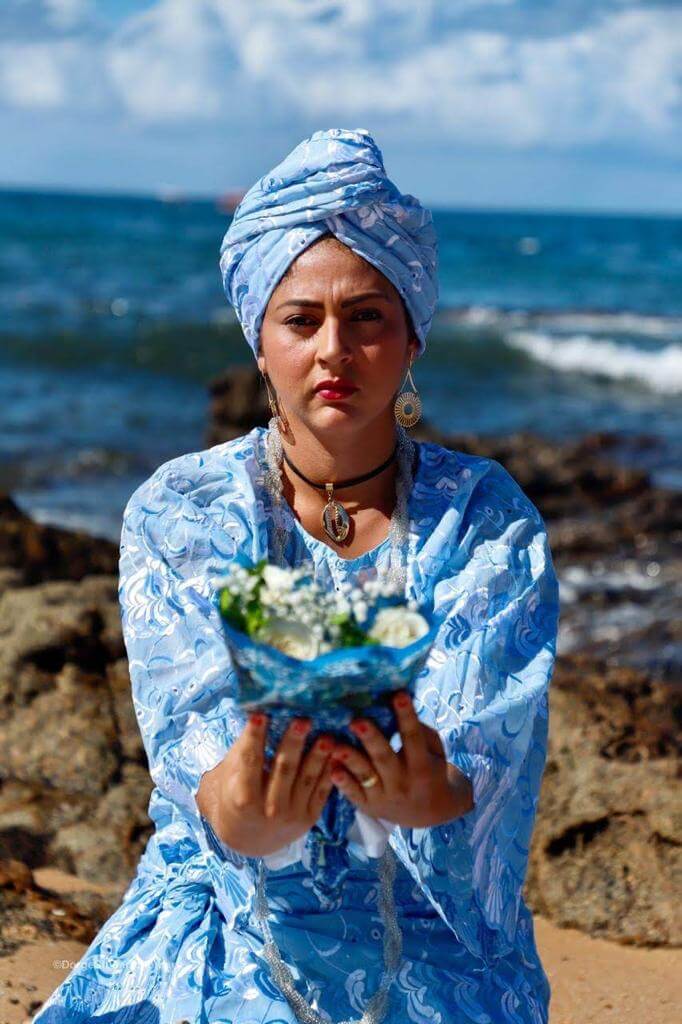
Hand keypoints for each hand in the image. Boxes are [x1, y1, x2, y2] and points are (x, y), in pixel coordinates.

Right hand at [196, 713, 337, 856]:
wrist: (249, 839)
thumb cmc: (236, 796)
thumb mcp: (232, 776)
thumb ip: (245, 749)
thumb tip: (256, 711)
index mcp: (244, 797)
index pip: (250, 761)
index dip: (255, 737)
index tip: (260, 714)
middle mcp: (268, 809)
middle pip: (283, 769)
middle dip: (293, 743)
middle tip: (302, 719)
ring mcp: (291, 815)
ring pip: (307, 779)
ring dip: (318, 756)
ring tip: (326, 736)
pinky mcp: (309, 818)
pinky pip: (322, 791)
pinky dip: (329, 771)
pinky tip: (335, 752)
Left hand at [328, 691, 473, 828]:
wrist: (430, 812)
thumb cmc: (430, 770)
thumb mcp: (435, 752)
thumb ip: (422, 732)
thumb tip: (401, 707)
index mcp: (421, 766)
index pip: (413, 738)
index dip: (406, 716)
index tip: (398, 695)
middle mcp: (402, 782)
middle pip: (384, 758)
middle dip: (371, 739)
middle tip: (356, 721)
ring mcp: (384, 797)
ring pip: (365, 777)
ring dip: (351, 760)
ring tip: (336, 746)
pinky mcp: (368, 806)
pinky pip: (353, 795)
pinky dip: (342, 783)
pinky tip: (331, 769)